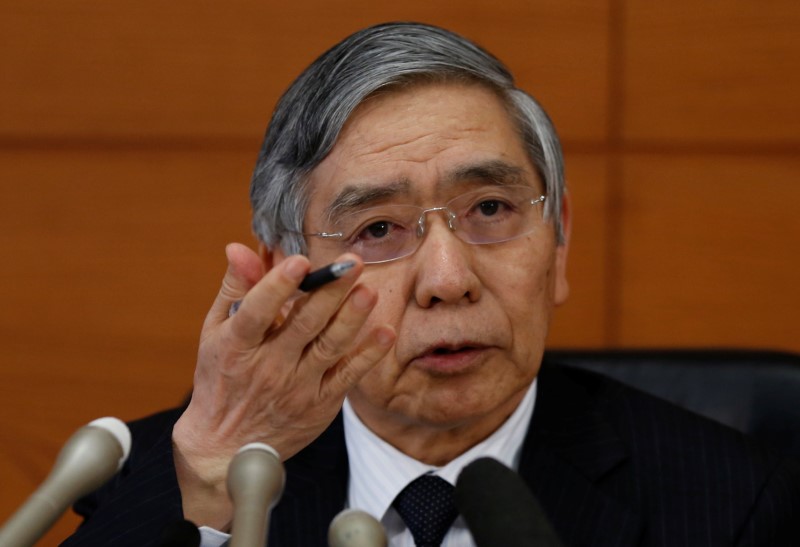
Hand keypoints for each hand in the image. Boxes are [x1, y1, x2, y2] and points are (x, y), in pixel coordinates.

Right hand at [172, 243, 395, 527]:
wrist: (226, 448)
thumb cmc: (221, 377)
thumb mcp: (216, 332)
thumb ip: (234, 288)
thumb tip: (240, 247)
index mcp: (237, 345)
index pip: (256, 311)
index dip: (278, 286)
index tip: (300, 260)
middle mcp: (268, 366)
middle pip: (302, 325)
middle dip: (329, 291)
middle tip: (352, 262)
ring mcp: (296, 387)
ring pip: (328, 348)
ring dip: (351, 318)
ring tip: (368, 291)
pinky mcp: (320, 404)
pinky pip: (347, 377)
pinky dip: (367, 356)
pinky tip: (385, 332)